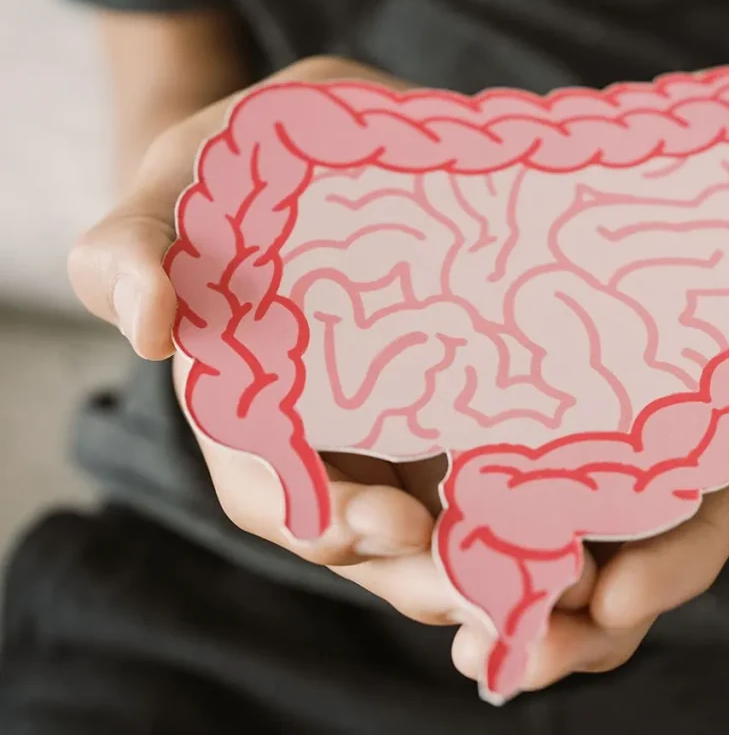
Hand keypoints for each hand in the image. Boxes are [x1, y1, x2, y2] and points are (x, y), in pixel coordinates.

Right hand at [67, 55, 554, 625]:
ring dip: (492, 560)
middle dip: (429, 572)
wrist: (315, 146)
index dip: (329, 522)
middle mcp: (326, 441)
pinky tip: (586, 505)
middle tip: (502, 588)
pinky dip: (528, 502)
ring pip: (440, 523)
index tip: (396, 525)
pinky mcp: (459, 407)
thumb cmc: (235, 175)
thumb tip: (147, 324)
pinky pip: (490, 471)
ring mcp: (397, 431)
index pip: (280, 498)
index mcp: (250, 415)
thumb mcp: (176, 193)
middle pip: (372, 539)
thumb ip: (135, 247)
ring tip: (563, 570)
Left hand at [450, 172, 728, 688]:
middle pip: (635, 552)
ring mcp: (621, 435)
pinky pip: (530, 470)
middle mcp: (684, 454)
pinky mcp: (564, 405)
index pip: (716, 517)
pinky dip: (493, 516)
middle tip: (520, 653)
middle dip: (585, 613)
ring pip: (577, 532)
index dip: (673, 565)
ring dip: (528, 589)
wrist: (721, 181)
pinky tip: (437, 541)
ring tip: (469, 638)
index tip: (615, 600)